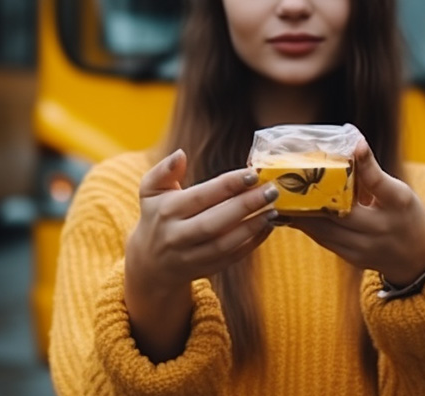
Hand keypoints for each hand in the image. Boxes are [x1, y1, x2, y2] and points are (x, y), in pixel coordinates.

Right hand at [126, 149, 279, 293]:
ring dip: (252, 226)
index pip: (202, 196)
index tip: (253, 173)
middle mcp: (177, 236)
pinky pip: (233, 257)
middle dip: (246, 205)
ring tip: (274, 209)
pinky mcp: (206, 270)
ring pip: (225, 244)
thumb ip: (164, 170)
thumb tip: (180, 154)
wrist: (151, 263)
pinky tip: (268, 226)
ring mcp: (191, 256)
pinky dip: (253, 243)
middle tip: (271, 190)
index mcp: (167, 211)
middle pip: (215, 222)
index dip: (228, 184)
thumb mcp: (150, 191)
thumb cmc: (157, 216)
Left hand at [289, 139, 424, 286]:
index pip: (381, 184)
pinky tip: (292, 211)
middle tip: (288, 177)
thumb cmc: (406, 216)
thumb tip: (353, 140)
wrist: (418, 259)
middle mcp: (381, 228)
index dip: (365, 165)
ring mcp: (365, 247)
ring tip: (282, 195)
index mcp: (399, 204)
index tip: (354, 145)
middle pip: (340, 211)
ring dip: (302, 212)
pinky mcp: (352, 258)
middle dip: (312, 195)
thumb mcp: (399, 192)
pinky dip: (307, 224)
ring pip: (326, 228)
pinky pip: (324, 239)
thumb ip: (373, 172)